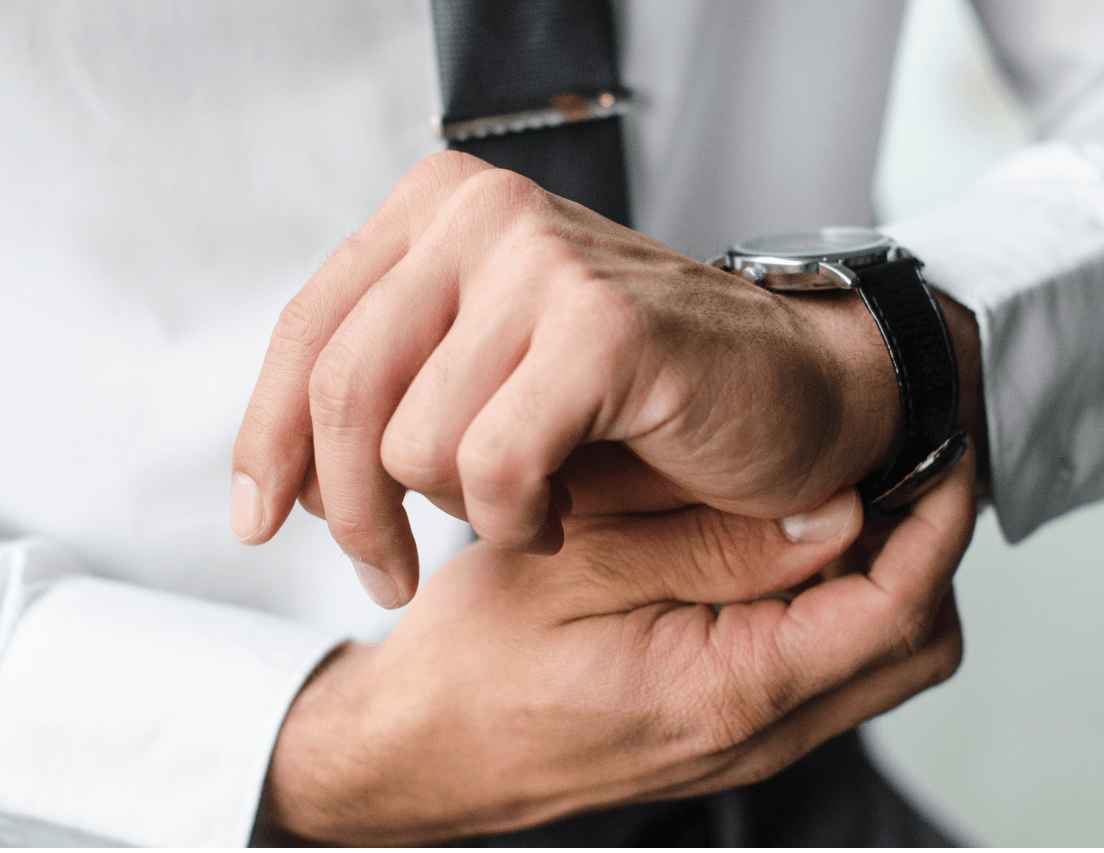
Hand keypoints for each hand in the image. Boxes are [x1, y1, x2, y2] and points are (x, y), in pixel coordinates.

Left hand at [233, 151, 968, 606]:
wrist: (795, 390)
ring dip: (462, 514)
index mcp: (442, 208)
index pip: (308, 332)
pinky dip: (520, 520)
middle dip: (350, 510)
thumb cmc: (637, 396)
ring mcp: (546, 262)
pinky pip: (495, 467)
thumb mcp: (485, 370)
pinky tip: (562, 513)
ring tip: (529, 507)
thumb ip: (392, 379)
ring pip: (413, 442)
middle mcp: (484, 214)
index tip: (262, 520)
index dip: (266, 440)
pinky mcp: (604, 330)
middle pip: (341, 390)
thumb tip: (277, 463)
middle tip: (387, 571)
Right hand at [258, 452, 976, 846]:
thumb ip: (710, 543)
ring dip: (883, 573)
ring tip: (841, 490)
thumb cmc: (470, 665)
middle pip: (915, 646)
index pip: (895, 609)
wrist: (414, 754)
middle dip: (928, 548)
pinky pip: (822, 664)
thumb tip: (835, 513)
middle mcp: (757, 733)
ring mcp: (744, 740)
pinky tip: (778, 540)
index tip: (944, 444)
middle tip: (899, 462)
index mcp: (729, 692)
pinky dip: (831, 599)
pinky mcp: (723, 727)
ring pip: (875, 658)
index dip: (936, 521)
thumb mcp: (577, 571)